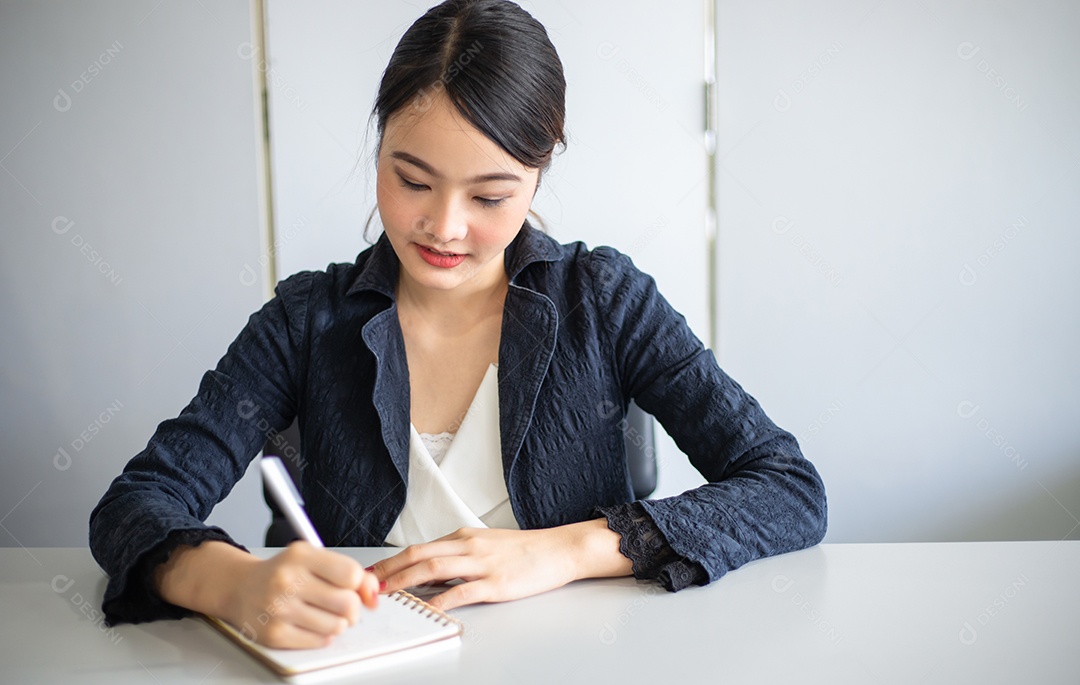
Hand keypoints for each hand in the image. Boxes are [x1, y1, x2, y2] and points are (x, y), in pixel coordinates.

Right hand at [156, 540, 379, 648]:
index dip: (360, 584)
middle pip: (347, 604)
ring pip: (336, 626)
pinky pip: (319, 642)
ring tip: (325, 614)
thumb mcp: (313, 559)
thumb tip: (373, 592)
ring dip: (338, 623)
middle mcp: (287, 581)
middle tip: (344, 606)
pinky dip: (323, 635)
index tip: (355, 587)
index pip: (350, 573)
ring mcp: (279, 610)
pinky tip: (312, 624)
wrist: (240, 588)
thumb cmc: (282, 572)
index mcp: (300, 556)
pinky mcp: (274, 635)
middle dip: (353, 608)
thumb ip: (348, 571)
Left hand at [369, 521, 631, 610]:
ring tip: (386, 593)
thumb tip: (429, 572)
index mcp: (464, 536)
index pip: (420, 547)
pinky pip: (461, 591)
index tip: (372, 572)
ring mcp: (482, 564)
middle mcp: (468, 545)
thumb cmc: (525, 550)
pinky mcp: (496, 583)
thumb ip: (458, 556)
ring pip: (433, 568)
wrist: (560, 550)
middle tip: (366, 583)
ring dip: (405, 581)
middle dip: (389, 569)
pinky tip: (426, 609)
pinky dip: (439, 600)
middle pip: (419, 554)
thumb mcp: (486, 545)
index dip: (392, 560)